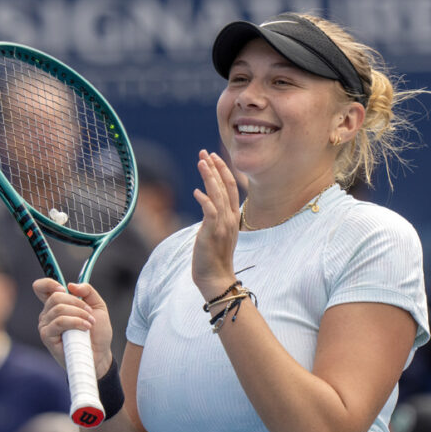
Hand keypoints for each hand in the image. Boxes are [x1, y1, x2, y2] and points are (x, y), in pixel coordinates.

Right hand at [33, 278, 113, 377]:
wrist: (100, 354)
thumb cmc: (97, 333)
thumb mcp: (98, 306)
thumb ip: (87, 291)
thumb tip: (70, 285)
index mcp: (57, 304)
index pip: (42, 288)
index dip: (50, 283)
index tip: (65, 288)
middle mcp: (47, 314)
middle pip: (55, 296)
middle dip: (78, 303)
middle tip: (89, 313)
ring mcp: (45, 325)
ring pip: (59, 308)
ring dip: (80, 314)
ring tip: (89, 323)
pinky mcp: (47, 336)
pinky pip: (60, 322)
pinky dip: (76, 322)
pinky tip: (85, 328)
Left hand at [191, 150, 240, 299]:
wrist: (216, 278)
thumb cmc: (214, 258)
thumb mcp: (217, 233)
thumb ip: (215, 218)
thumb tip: (208, 206)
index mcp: (233, 217)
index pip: (231, 188)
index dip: (223, 171)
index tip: (213, 157)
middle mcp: (231, 218)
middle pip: (225, 186)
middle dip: (215, 167)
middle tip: (205, 152)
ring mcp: (223, 225)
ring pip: (218, 194)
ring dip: (209, 177)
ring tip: (201, 162)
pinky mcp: (213, 233)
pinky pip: (210, 212)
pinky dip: (204, 200)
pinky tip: (197, 191)